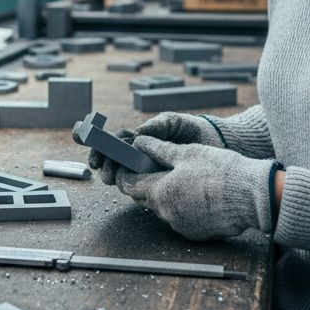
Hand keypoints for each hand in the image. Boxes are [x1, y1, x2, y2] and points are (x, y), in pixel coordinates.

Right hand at [73, 112, 221, 184]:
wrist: (219, 144)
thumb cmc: (194, 129)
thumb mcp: (173, 122)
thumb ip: (155, 127)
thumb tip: (136, 135)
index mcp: (142, 139)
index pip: (115, 143)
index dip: (100, 147)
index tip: (91, 150)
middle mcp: (143, 156)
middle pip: (116, 161)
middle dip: (105, 165)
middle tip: (102, 170)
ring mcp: (151, 170)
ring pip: (127, 176)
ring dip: (115, 177)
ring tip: (111, 178)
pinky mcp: (163, 183)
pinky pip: (145, 187)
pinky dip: (134, 187)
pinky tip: (129, 187)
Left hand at [116, 136, 276, 240]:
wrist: (251, 197)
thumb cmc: (220, 171)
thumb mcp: (187, 153)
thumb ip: (158, 150)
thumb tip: (140, 143)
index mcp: (160, 191)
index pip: (129, 185)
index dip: (125, 173)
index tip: (128, 164)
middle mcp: (166, 213)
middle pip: (144, 198)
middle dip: (145, 183)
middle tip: (156, 167)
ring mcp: (181, 225)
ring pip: (163, 208)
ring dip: (165, 195)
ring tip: (182, 178)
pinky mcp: (195, 233)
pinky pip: (180, 218)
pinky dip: (182, 206)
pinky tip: (197, 194)